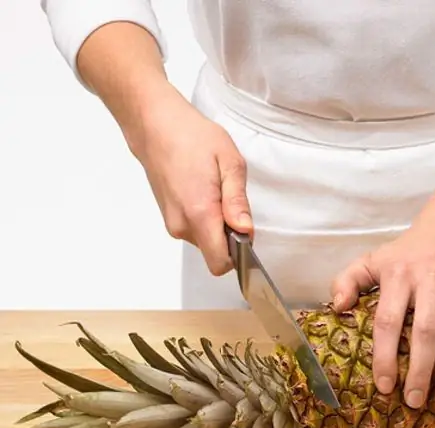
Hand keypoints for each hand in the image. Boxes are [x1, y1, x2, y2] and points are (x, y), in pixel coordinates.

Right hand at [126, 88, 252, 274]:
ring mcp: (172, 222)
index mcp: (199, 213)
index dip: (239, 254)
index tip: (245, 232)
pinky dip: (206, 218)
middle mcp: (182, 224)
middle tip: (230, 199)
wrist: (155, 125)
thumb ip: (237, 201)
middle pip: (215, 253)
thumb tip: (245, 231)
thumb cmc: (192, 137)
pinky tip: (204, 191)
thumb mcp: (229, 163)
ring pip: (206, 241)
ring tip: (215, 190)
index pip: (220, 263)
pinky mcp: (169, 217)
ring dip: (217, 225)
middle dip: (230, 236)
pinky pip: (195, 230)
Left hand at [330, 224, 434, 408]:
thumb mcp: (373, 260)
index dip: (386, 357)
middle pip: (427, 331)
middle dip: (421, 371)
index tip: (385, 387)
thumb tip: (337, 307)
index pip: (389, 321)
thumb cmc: (409, 253)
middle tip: (415, 401)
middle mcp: (431, 274)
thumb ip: (348, 280)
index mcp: (399, 273)